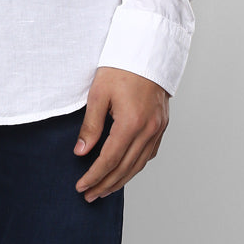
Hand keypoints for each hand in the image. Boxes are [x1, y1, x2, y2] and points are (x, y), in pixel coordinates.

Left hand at [73, 67, 169, 201]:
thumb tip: (81, 152)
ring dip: (121, 180)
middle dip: (106, 184)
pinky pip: (149, 153)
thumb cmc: (121, 66)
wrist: (147, 48)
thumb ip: (91, 125)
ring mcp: (158, 128)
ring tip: (104, 189)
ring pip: (139, 164)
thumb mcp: (99, 93)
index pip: (110, 159)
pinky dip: (136, 166)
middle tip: (89, 195)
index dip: (94, 176)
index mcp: (132, 122)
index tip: (81, 186)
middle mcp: (149, 129)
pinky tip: (125, 170)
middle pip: (125, 167)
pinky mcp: (162, 124)